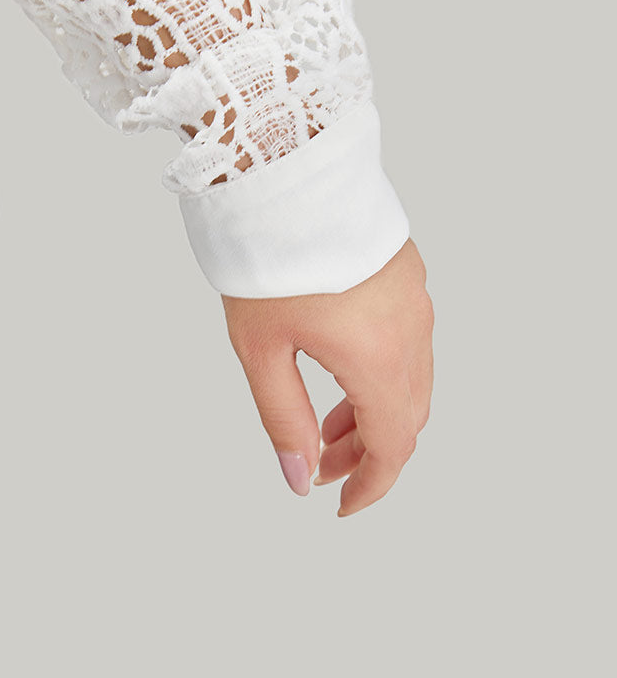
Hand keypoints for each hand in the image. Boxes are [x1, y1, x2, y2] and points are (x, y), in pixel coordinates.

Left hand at [220, 237, 433, 516]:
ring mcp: (414, 300)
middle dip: (367, 452)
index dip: (371, 486)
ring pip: (409, 380)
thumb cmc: (266, 257)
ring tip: (324, 424)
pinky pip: (409, 343)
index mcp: (378, 357)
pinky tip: (340, 370)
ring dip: (372, 413)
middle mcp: (411, 331)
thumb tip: (299, 477)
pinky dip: (381, 374)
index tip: (343, 506)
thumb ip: (284, 419)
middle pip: (405, 417)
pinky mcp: (406, 274)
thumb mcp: (262, 350)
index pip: (393, 446)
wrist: (284, 171)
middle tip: (322, 468)